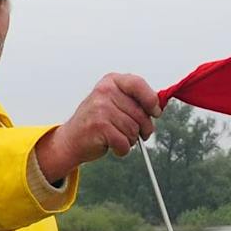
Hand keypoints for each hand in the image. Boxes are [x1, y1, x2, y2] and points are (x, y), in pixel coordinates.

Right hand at [34, 74, 161, 176]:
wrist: (71, 139)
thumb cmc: (98, 121)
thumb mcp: (115, 102)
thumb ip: (135, 101)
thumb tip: (159, 107)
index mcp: (111, 81)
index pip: (139, 84)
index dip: (151, 100)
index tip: (155, 112)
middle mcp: (105, 91)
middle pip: (141, 113)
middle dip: (143, 128)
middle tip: (136, 133)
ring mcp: (100, 108)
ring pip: (134, 130)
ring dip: (131, 140)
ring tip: (118, 137)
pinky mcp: (99, 126)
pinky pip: (124, 143)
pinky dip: (123, 149)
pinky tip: (113, 146)